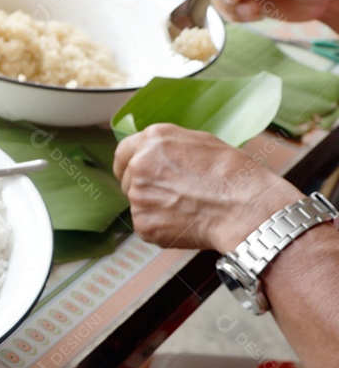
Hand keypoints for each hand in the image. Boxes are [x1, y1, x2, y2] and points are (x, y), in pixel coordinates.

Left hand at [113, 124, 301, 252]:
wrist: (244, 207)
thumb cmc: (232, 173)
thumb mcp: (199, 143)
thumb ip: (166, 148)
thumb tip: (152, 157)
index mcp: (152, 140)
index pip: (123, 153)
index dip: (129, 165)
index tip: (133, 173)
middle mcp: (139, 165)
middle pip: (128, 180)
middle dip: (145, 187)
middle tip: (176, 194)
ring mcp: (138, 196)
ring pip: (139, 204)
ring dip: (155, 207)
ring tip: (188, 207)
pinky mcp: (143, 223)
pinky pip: (147, 225)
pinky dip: (162, 226)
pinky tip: (186, 221)